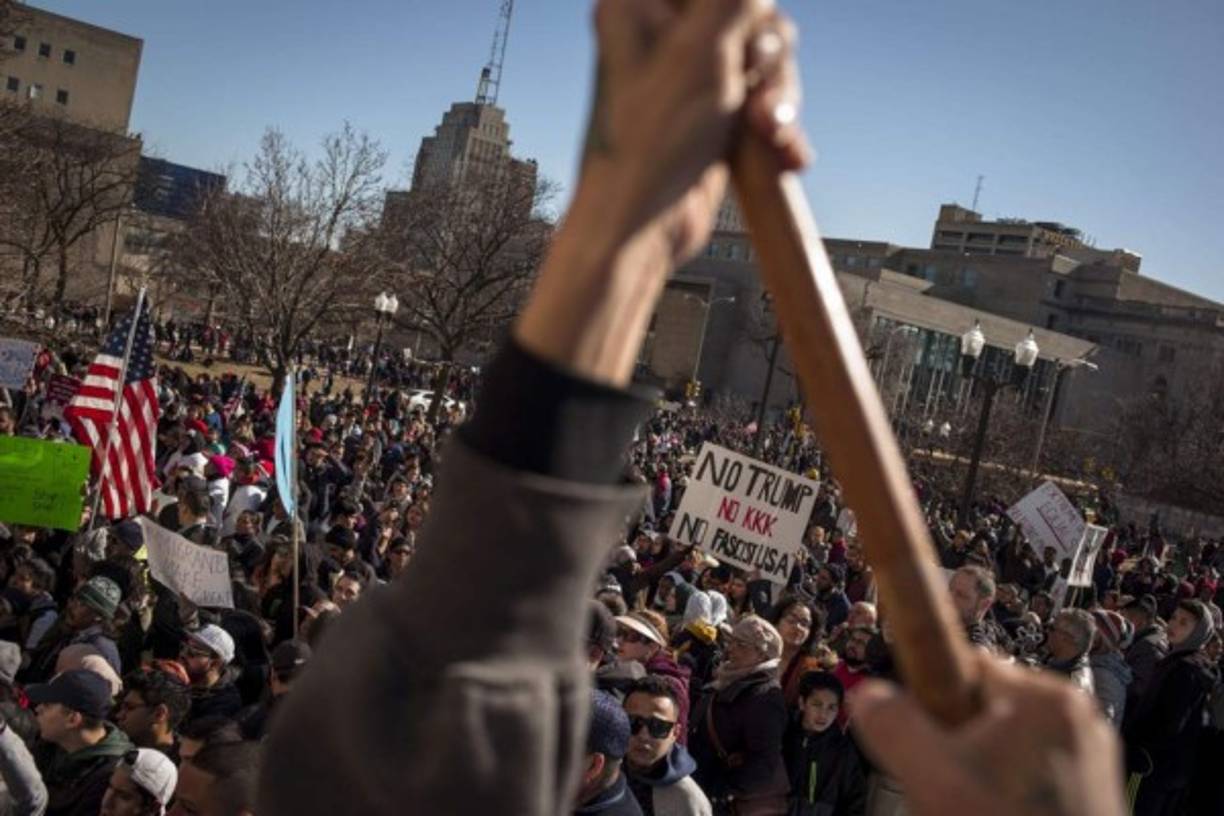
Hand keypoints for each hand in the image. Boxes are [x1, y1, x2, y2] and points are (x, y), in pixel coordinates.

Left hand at [587, 0, 808, 263]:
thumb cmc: (653, 141)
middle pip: (750, 13)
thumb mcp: (701, 49)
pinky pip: (763, 101)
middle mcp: (663, 34)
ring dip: (778, 96)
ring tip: (767, 133)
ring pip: (764, 59)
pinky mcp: (714, 115)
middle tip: (751, 92)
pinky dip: (777, 125)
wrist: (642, 226)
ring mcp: (692, 78)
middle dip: (766, 56)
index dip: (741, 9)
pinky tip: (784, 154)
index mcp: (638, 3)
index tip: (737, 46)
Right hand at [848, 653, 1124, 815]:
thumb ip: (894, 726)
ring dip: (979, 774)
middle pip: (984, 709)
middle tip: (955, 793)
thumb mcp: (935, 779)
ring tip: (977, 811)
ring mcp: (1090, 758)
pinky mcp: (1091, 793)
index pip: (967, 666)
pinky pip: (1028, 774)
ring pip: (1004, 747)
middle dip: (958, 747)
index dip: (935, 704)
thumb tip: (866, 696)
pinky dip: (1005, 793)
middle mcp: (1078, 718)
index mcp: (1049, 698)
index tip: (933, 749)